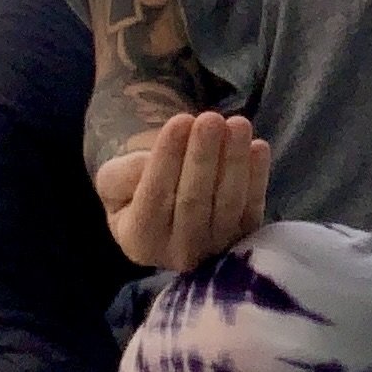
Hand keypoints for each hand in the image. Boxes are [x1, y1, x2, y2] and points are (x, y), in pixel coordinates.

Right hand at [96, 109, 269, 268]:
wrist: (169, 208)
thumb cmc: (136, 189)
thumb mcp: (112, 181)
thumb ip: (121, 175)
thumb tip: (148, 163)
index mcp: (139, 240)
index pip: (154, 196)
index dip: (168, 157)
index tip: (180, 120)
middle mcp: (177, 252)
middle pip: (193, 201)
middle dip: (203, 157)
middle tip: (211, 118)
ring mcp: (214, 249)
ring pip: (227, 203)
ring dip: (235, 161)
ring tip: (237, 124)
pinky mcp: (243, 239)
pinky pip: (252, 208)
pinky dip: (258, 177)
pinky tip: (259, 147)